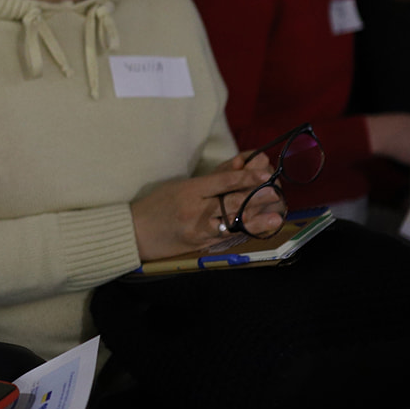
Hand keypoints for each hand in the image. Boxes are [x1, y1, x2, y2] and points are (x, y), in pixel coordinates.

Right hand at [131, 165, 280, 260]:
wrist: (134, 233)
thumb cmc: (157, 205)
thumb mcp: (181, 185)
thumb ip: (214, 176)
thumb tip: (242, 163)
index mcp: (189, 190)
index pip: (222, 182)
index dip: (245, 176)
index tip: (264, 171)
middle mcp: (194, 210)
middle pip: (229, 202)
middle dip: (255, 197)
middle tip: (275, 192)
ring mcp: (197, 230)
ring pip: (230, 223)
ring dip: (255, 220)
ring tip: (275, 217)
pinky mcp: (199, 245)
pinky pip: (224, 238)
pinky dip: (242, 233)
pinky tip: (257, 232)